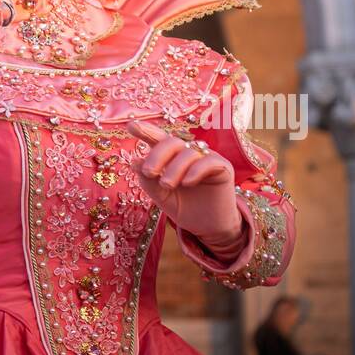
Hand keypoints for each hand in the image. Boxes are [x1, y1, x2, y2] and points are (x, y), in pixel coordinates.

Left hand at [129, 120, 243, 250]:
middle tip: (148, 172)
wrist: (209, 228)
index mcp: (172, 157)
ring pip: (188, 152)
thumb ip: (149, 181)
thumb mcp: (162, 197)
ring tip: (167, 185)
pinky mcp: (223, 167)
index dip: (146, 130)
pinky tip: (187, 182)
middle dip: (157, 155)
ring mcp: (206, 158)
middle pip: (172, 142)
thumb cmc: (184, 208)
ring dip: (174, 167)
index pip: (159, 139)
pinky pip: (209, 161)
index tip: (131, 126)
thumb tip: (135, 162)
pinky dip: (195, 170)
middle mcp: (188, 153)